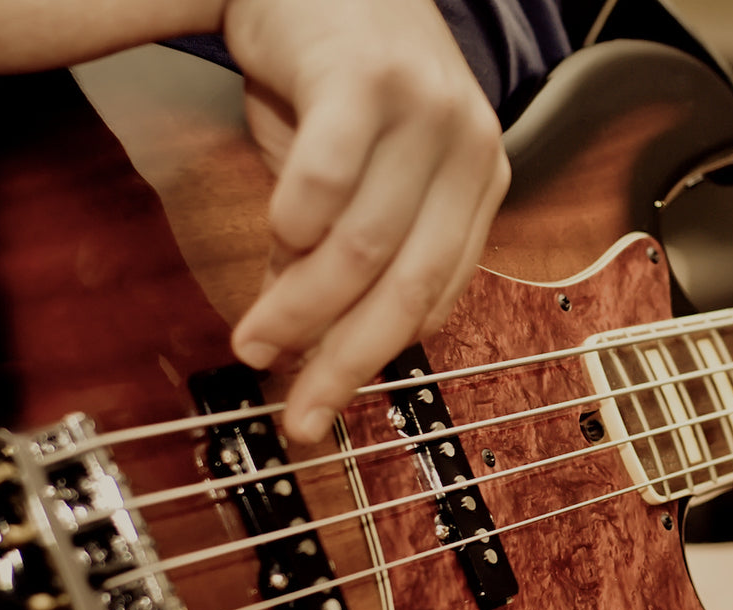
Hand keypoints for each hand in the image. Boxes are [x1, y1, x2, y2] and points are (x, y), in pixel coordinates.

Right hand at [221, 0, 509, 441]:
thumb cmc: (335, 75)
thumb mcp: (353, 171)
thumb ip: (332, 250)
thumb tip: (296, 340)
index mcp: (478, 183)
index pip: (435, 296)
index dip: (378, 360)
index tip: (324, 404)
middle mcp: (469, 151)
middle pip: (407, 286)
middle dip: (347, 362)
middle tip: (297, 410)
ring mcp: (426, 114)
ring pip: (365, 245)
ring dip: (303, 307)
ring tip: (253, 338)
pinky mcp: (371, 80)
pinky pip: (331, 176)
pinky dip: (295, 222)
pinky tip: (270, 242)